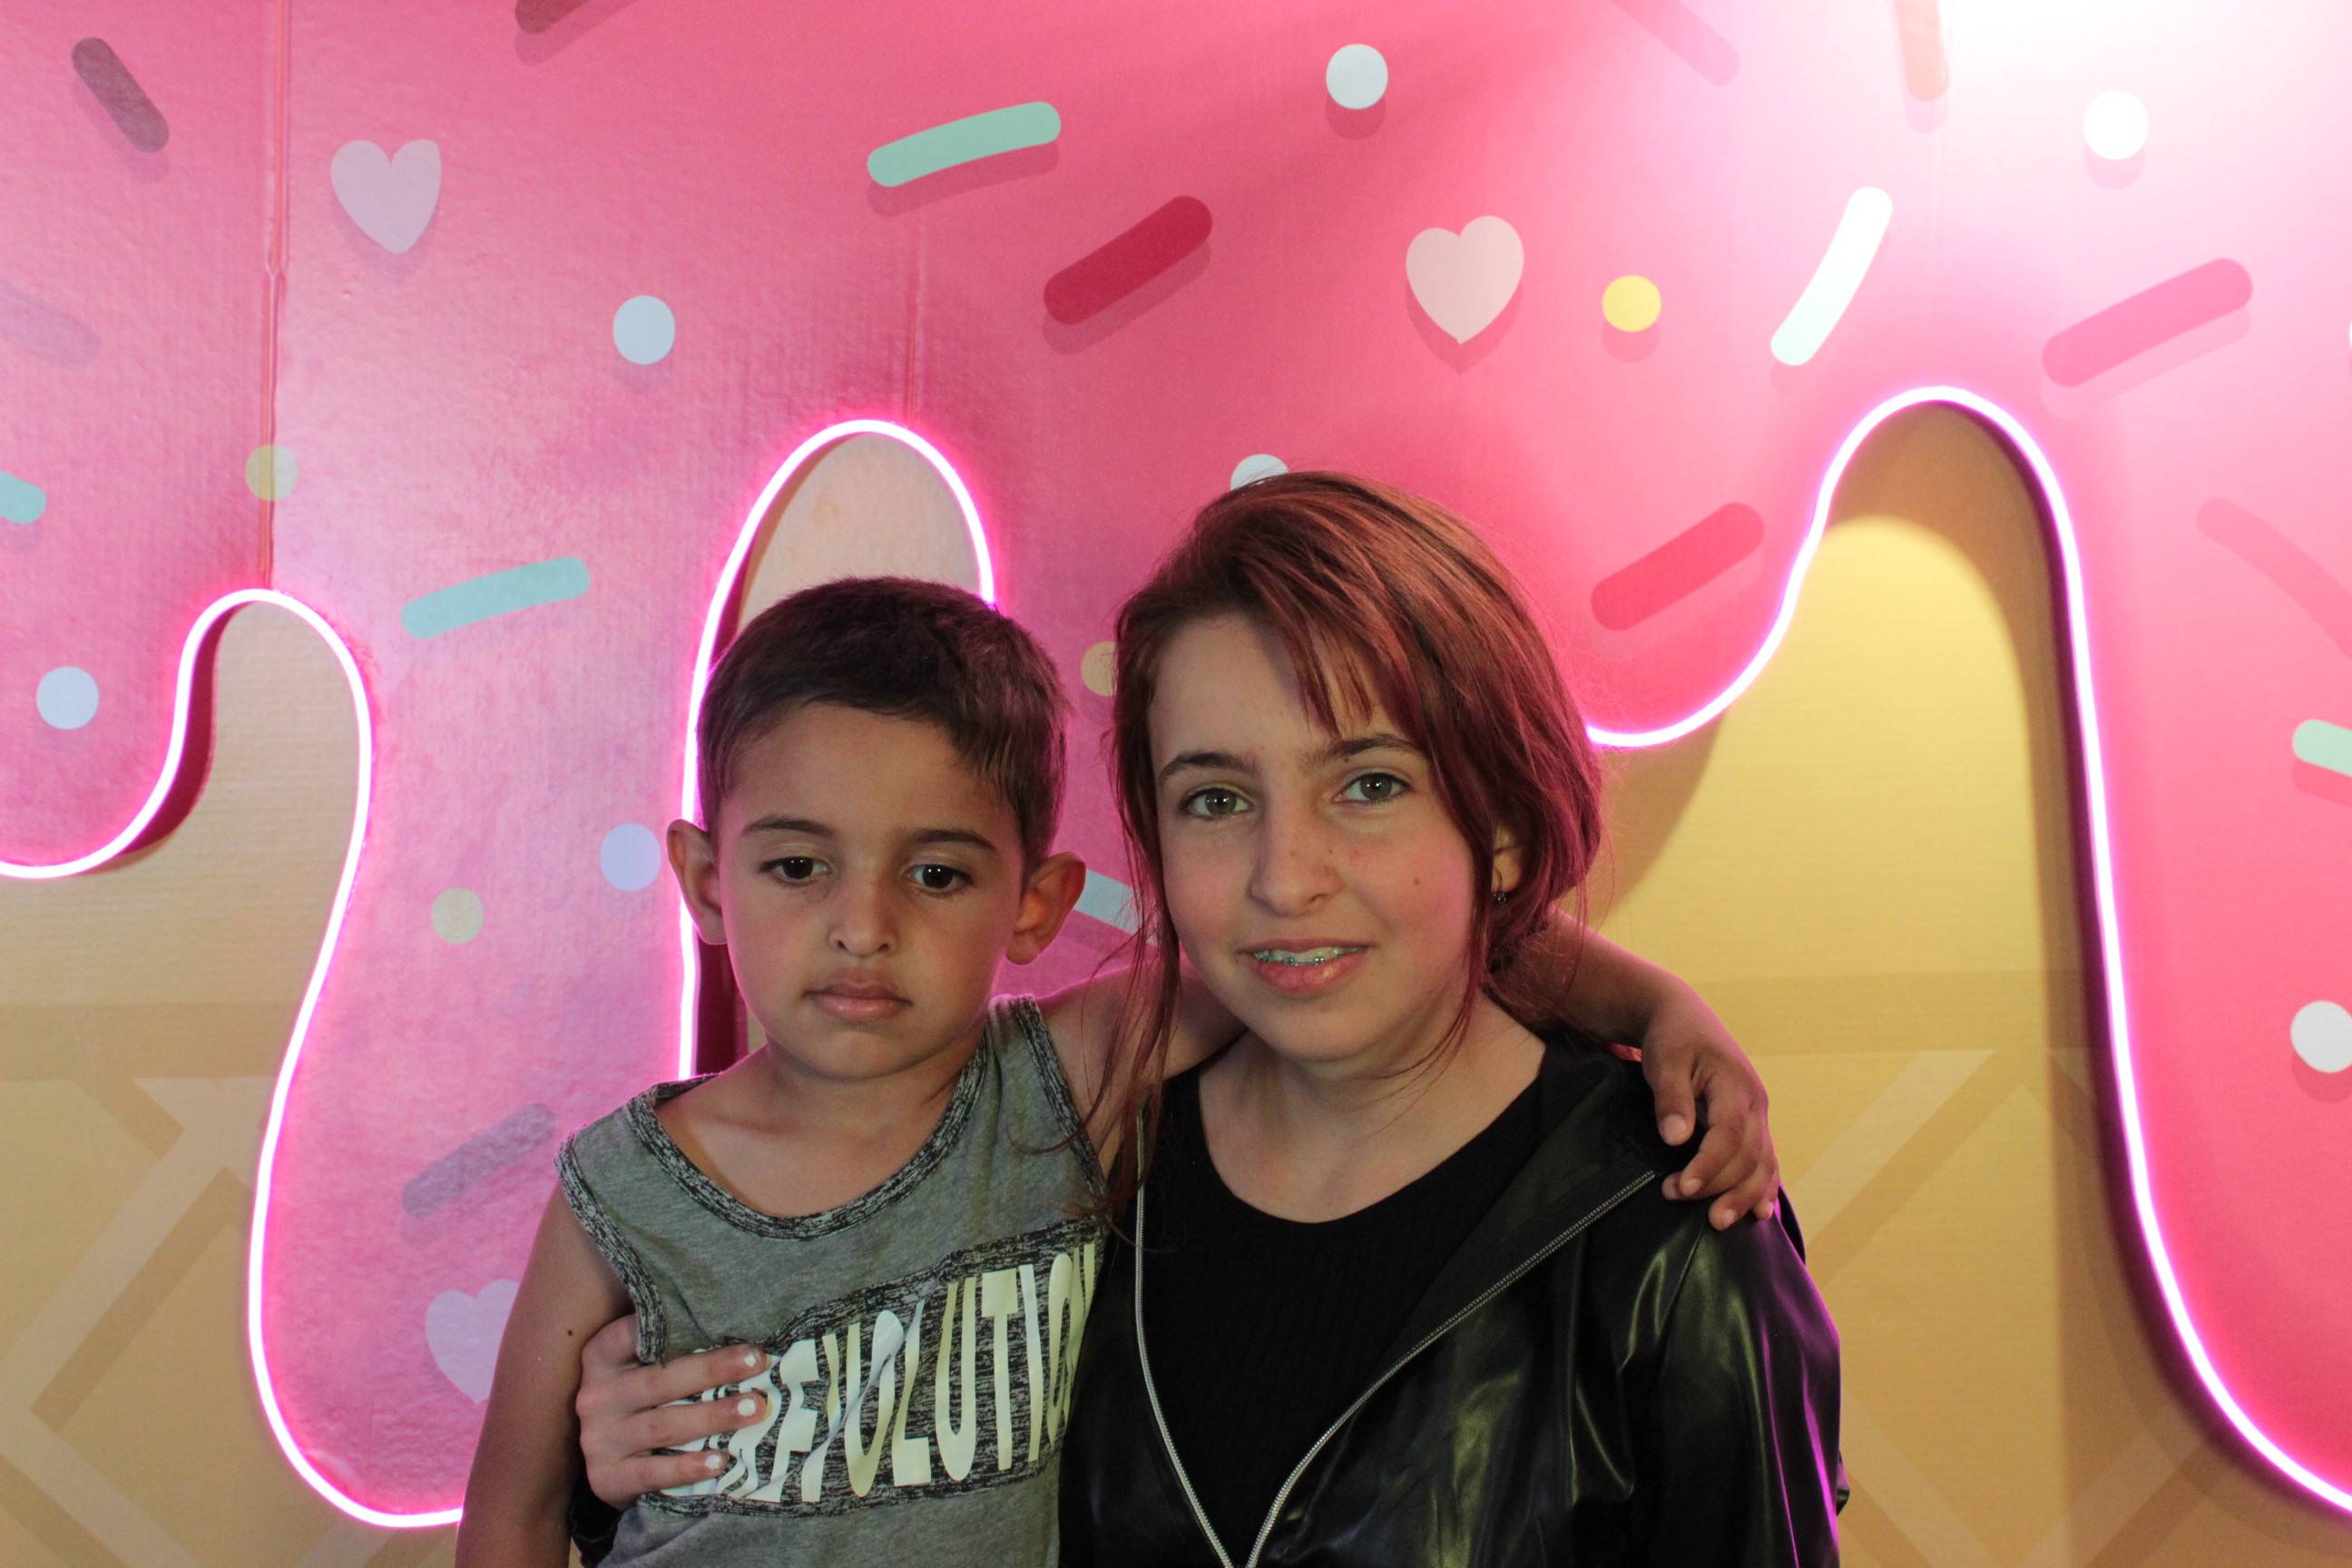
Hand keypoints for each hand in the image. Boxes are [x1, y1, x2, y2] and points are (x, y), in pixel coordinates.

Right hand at [575, 1314, 771, 1506]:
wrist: (598, 1466)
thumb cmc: (635, 1404)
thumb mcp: (637, 1370)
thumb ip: (669, 1351)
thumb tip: (738, 1335)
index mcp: (602, 1359)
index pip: (630, 1335)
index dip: (669, 1325)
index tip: (716, 1320)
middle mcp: (596, 1397)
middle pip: (659, 1381)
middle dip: (713, 1370)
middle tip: (757, 1362)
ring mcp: (599, 1440)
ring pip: (662, 1426)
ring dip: (712, 1417)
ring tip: (753, 1409)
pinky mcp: (607, 1479)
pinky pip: (652, 1473)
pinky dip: (687, 1468)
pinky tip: (719, 1461)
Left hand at [1638, 989, 1780, 1229]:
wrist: (1683, 1017)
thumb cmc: (1671, 1038)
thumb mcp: (1664, 1060)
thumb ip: (1671, 1098)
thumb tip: (1675, 1138)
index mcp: (1735, 1085)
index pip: (1729, 1135)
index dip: (1708, 1165)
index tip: (1680, 1187)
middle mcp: (1755, 1103)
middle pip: (1748, 1156)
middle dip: (1718, 1186)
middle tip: (1675, 1198)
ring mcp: (1758, 1114)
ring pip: (1763, 1164)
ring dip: (1743, 1196)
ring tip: (1718, 1223)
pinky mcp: (1752, 1123)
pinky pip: (1767, 1161)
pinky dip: (1765, 1187)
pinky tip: (1761, 1213)